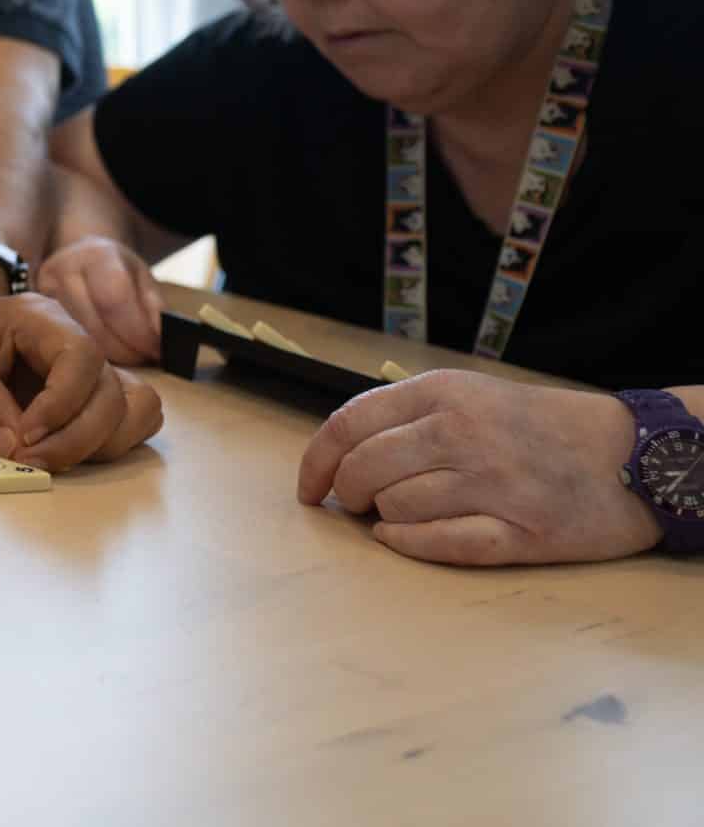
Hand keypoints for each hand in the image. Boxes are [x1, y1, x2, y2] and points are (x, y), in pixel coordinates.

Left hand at [0, 281, 162, 469]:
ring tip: (47, 459)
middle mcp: (80, 343)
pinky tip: (65, 453)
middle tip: (28, 461)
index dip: (61, 404)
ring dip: (98, 445)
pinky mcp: (95, 396)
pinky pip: (131, 421)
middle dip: (75, 439)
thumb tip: (15, 450)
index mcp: (45, 320)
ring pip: (134, 410)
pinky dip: (109, 444)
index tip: (24, 437)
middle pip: (111, 393)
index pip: (81, 358)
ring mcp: (94, 371)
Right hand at [35, 236, 163, 364]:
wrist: (79, 256)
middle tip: (142, 360)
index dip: (137, 331)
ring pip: (73, 339)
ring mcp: (39, 292)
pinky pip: (58, 343)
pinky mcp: (29, 313)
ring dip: (104, 359)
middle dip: (124, 351)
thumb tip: (160, 341)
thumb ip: (155, 308)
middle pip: (92, 324)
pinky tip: (98, 360)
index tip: (155, 350)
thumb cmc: (116, 270)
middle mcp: (61, 270)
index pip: (114, 298)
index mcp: (95, 255)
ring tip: (123, 361)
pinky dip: (82, 357)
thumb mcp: (143, 279)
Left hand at [297, 370, 661, 565]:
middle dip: (349, 494)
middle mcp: (464, 433)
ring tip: (399, 514)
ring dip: (384, 519)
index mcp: (444, 393)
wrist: (631, 453)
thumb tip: (339, 456)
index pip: (349, 425)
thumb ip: (408, 416)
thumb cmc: (539, 425)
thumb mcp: (471, 394)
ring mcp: (493, 484)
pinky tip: (403, 539)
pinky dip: (408, 546)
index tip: (309, 488)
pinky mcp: (521, 532)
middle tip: (356, 504)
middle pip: (365, 471)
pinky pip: (439, 545)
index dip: (317, 462)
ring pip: (396, 509)